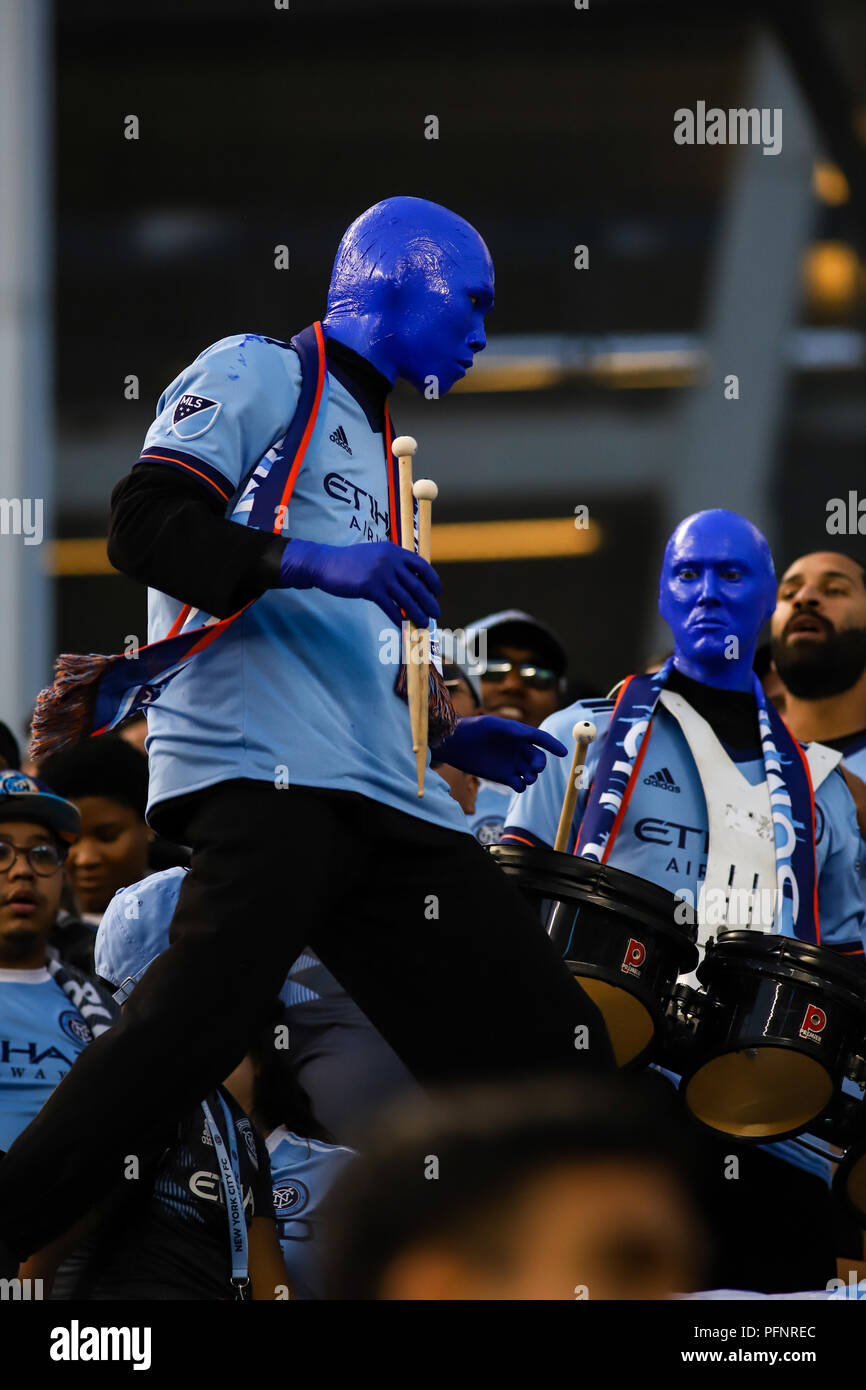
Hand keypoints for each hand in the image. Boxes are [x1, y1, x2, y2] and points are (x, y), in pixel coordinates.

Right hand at [278, 539, 439, 627]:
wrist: (326, 563)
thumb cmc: (351, 562)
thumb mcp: (376, 554)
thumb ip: (393, 562)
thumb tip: (412, 579)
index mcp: (394, 551)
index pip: (422, 566)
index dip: (433, 581)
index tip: (436, 592)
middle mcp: (390, 561)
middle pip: (417, 585)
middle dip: (429, 602)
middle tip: (436, 613)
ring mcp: (380, 574)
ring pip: (406, 599)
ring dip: (417, 613)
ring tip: (425, 623)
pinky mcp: (369, 588)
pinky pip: (390, 607)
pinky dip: (399, 619)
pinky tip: (404, 627)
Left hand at [430, 715, 566, 792]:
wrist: (454, 744)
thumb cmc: (472, 729)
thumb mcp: (490, 724)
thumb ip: (510, 729)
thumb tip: (528, 734)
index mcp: (518, 735)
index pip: (541, 740)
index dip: (553, 746)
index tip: (563, 753)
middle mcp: (518, 750)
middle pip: (539, 759)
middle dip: (540, 764)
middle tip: (535, 767)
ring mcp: (512, 764)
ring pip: (531, 774)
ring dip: (533, 777)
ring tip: (526, 776)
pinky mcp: (503, 777)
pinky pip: (519, 785)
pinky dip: (521, 786)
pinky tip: (516, 783)